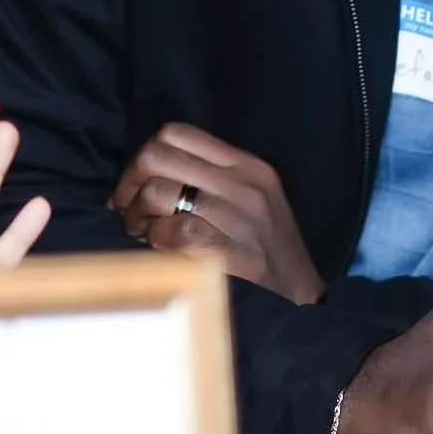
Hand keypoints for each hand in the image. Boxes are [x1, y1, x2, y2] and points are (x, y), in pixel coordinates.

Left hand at [110, 124, 323, 304]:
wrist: (304, 300)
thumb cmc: (265, 253)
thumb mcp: (249, 202)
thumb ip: (206, 180)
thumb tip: (141, 176)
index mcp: (246, 166)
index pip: (176, 133)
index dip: (143, 157)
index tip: (135, 186)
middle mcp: (244, 185)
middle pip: (157, 156)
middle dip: (129, 185)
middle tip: (128, 213)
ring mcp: (241, 218)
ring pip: (158, 192)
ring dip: (137, 217)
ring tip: (143, 235)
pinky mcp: (235, 253)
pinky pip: (175, 231)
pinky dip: (158, 241)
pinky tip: (164, 253)